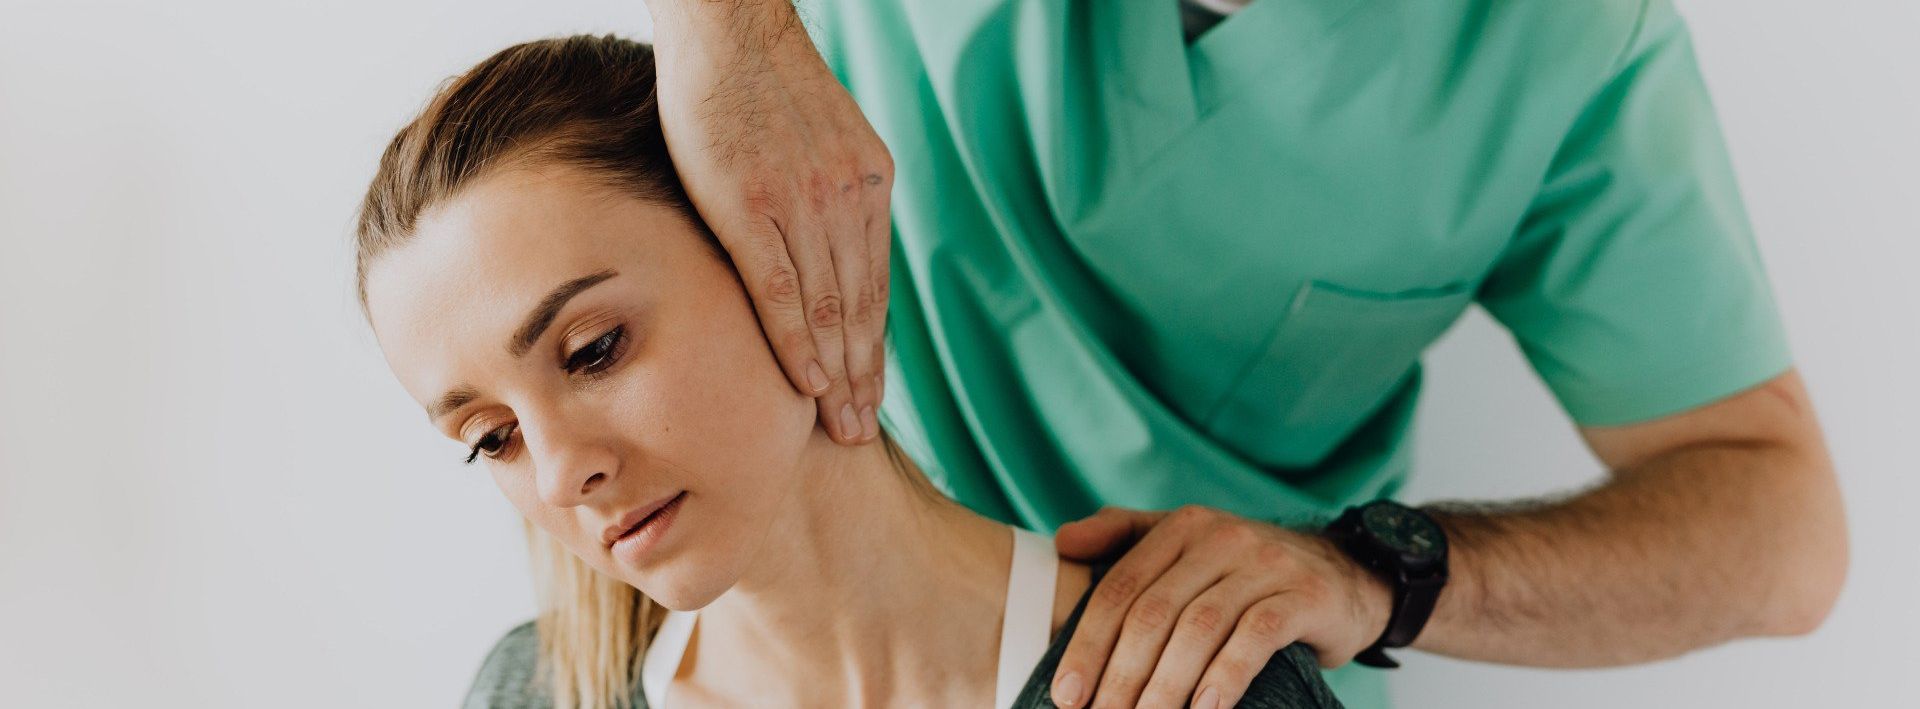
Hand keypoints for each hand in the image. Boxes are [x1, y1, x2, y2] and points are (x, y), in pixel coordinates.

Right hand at [647, 0, 893, 443]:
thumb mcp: (825, 137)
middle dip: (865, 376)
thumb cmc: (762, 84)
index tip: (874, 391)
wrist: (727, 29)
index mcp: (868, 183)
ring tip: (842, 425)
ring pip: (829, 309)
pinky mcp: (751, 206)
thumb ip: (832, 192)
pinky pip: (781, 291)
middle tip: (864, 431)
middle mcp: (846, 198)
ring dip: (838, 375)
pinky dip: (798, 343)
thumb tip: (827, 246)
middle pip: (861, 308)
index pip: (875, 285)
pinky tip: (807, 383)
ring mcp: (803, 204)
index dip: (876, 345)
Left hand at [1050, 506, 1394, 708]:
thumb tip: (1062, 542)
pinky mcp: (1304, 595)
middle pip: (1154, 612)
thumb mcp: (1190, 545)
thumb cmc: (1249, 573)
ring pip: (1198, 628)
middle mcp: (1220, 537)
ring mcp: (1265, 564)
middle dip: (1120, 675)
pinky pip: (1255, 636)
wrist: (1348, 575)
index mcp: (1182, 526)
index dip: (1087, 644)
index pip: (1121, 587)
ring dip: (1165, 685)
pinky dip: (1226, 675)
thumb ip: (1126, 537)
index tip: (1066, 695)